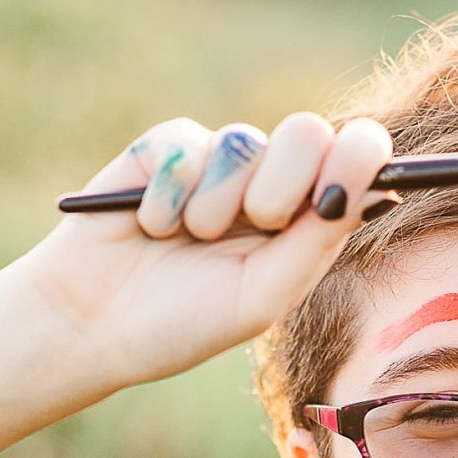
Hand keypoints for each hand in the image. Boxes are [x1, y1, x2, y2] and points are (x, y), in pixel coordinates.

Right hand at [10, 112, 393, 391]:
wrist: (90, 324)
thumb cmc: (179, 323)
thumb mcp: (258, 298)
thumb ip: (312, 243)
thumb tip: (368, 191)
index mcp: (304, 221)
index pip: (355, 162)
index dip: (360, 158)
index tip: (337, 187)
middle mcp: (268, 183)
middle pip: (310, 132)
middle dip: (283, 184)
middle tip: (253, 227)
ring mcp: (217, 161)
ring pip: (243, 141)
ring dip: (214, 206)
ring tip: (185, 242)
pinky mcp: (167, 148)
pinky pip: (186, 145)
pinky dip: (168, 197)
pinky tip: (148, 227)